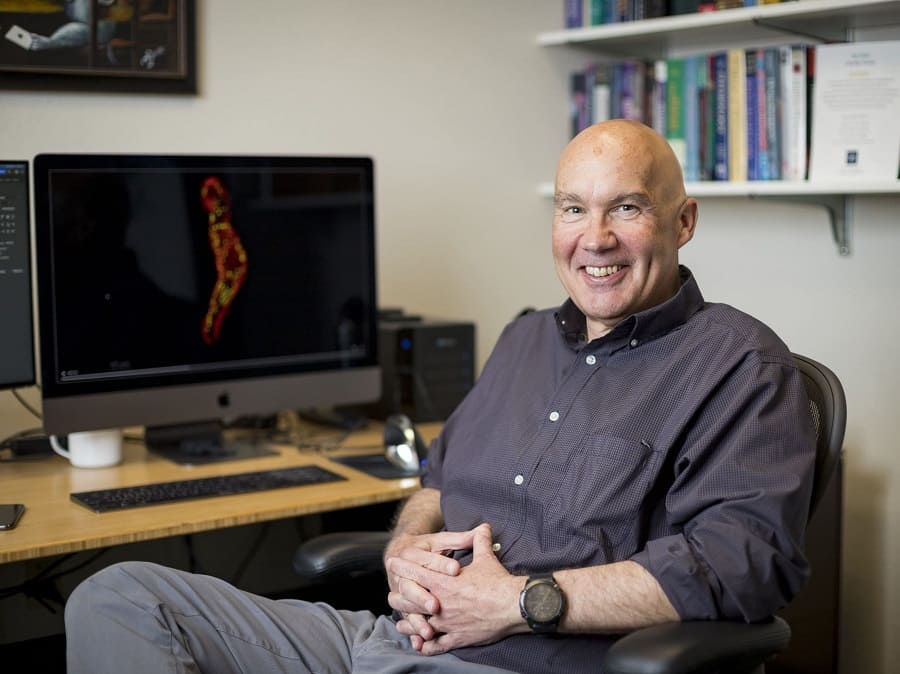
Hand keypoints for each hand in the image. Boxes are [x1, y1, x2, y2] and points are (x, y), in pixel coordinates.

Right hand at [384, 528, 478, 647]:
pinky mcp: (405, 607)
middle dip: (421, 597)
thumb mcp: (443, 541)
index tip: (456, 569)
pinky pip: (406, 621)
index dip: (440, 564)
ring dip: (415, 619)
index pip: (426, 559)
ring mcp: (402, 593)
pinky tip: (421, 643)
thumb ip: (463, 538)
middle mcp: (402, 574)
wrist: (400, 555)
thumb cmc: (427, 548)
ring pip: (404, 607)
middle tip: (436, 605)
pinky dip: (412, 633)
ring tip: (429, 630)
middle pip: (408, 586)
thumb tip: (485, 528)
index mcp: (412, 553)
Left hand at [390, 524, 525, 654]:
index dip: (403, 566)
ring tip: (401, 623)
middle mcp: (441, 603)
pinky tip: (420, 645)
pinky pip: (436, 645)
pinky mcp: (457, 638)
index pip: (416, 572)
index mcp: (443, 582)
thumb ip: (479, 541)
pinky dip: (426, 646)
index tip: (393, 562)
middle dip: (400, 597)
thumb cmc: (497, 582)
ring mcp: (447, 623)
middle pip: (411, 601)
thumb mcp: (486, 558)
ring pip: (420, 624)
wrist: (512, 605)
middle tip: (392, 595)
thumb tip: (483, 526)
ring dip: (409, 623)